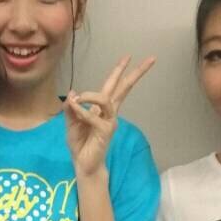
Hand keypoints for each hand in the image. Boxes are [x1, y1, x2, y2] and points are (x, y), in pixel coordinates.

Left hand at [64, 55, 154, 178]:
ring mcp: (110, 121)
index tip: (128, 56)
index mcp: (102, 108)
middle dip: (136, 73)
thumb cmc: (80, 143)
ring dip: (90, 95)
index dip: (120, 71)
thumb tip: (73, 92)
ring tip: (79, 98)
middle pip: (125, 88)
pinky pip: (93, 116)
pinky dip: (82, 112)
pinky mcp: (106, 131)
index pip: (114, 86)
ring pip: (105, 98)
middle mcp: (109, 112)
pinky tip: (75, 110)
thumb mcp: (70, 122)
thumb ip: (71, 108)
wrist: (82, 164)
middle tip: (150, 59)